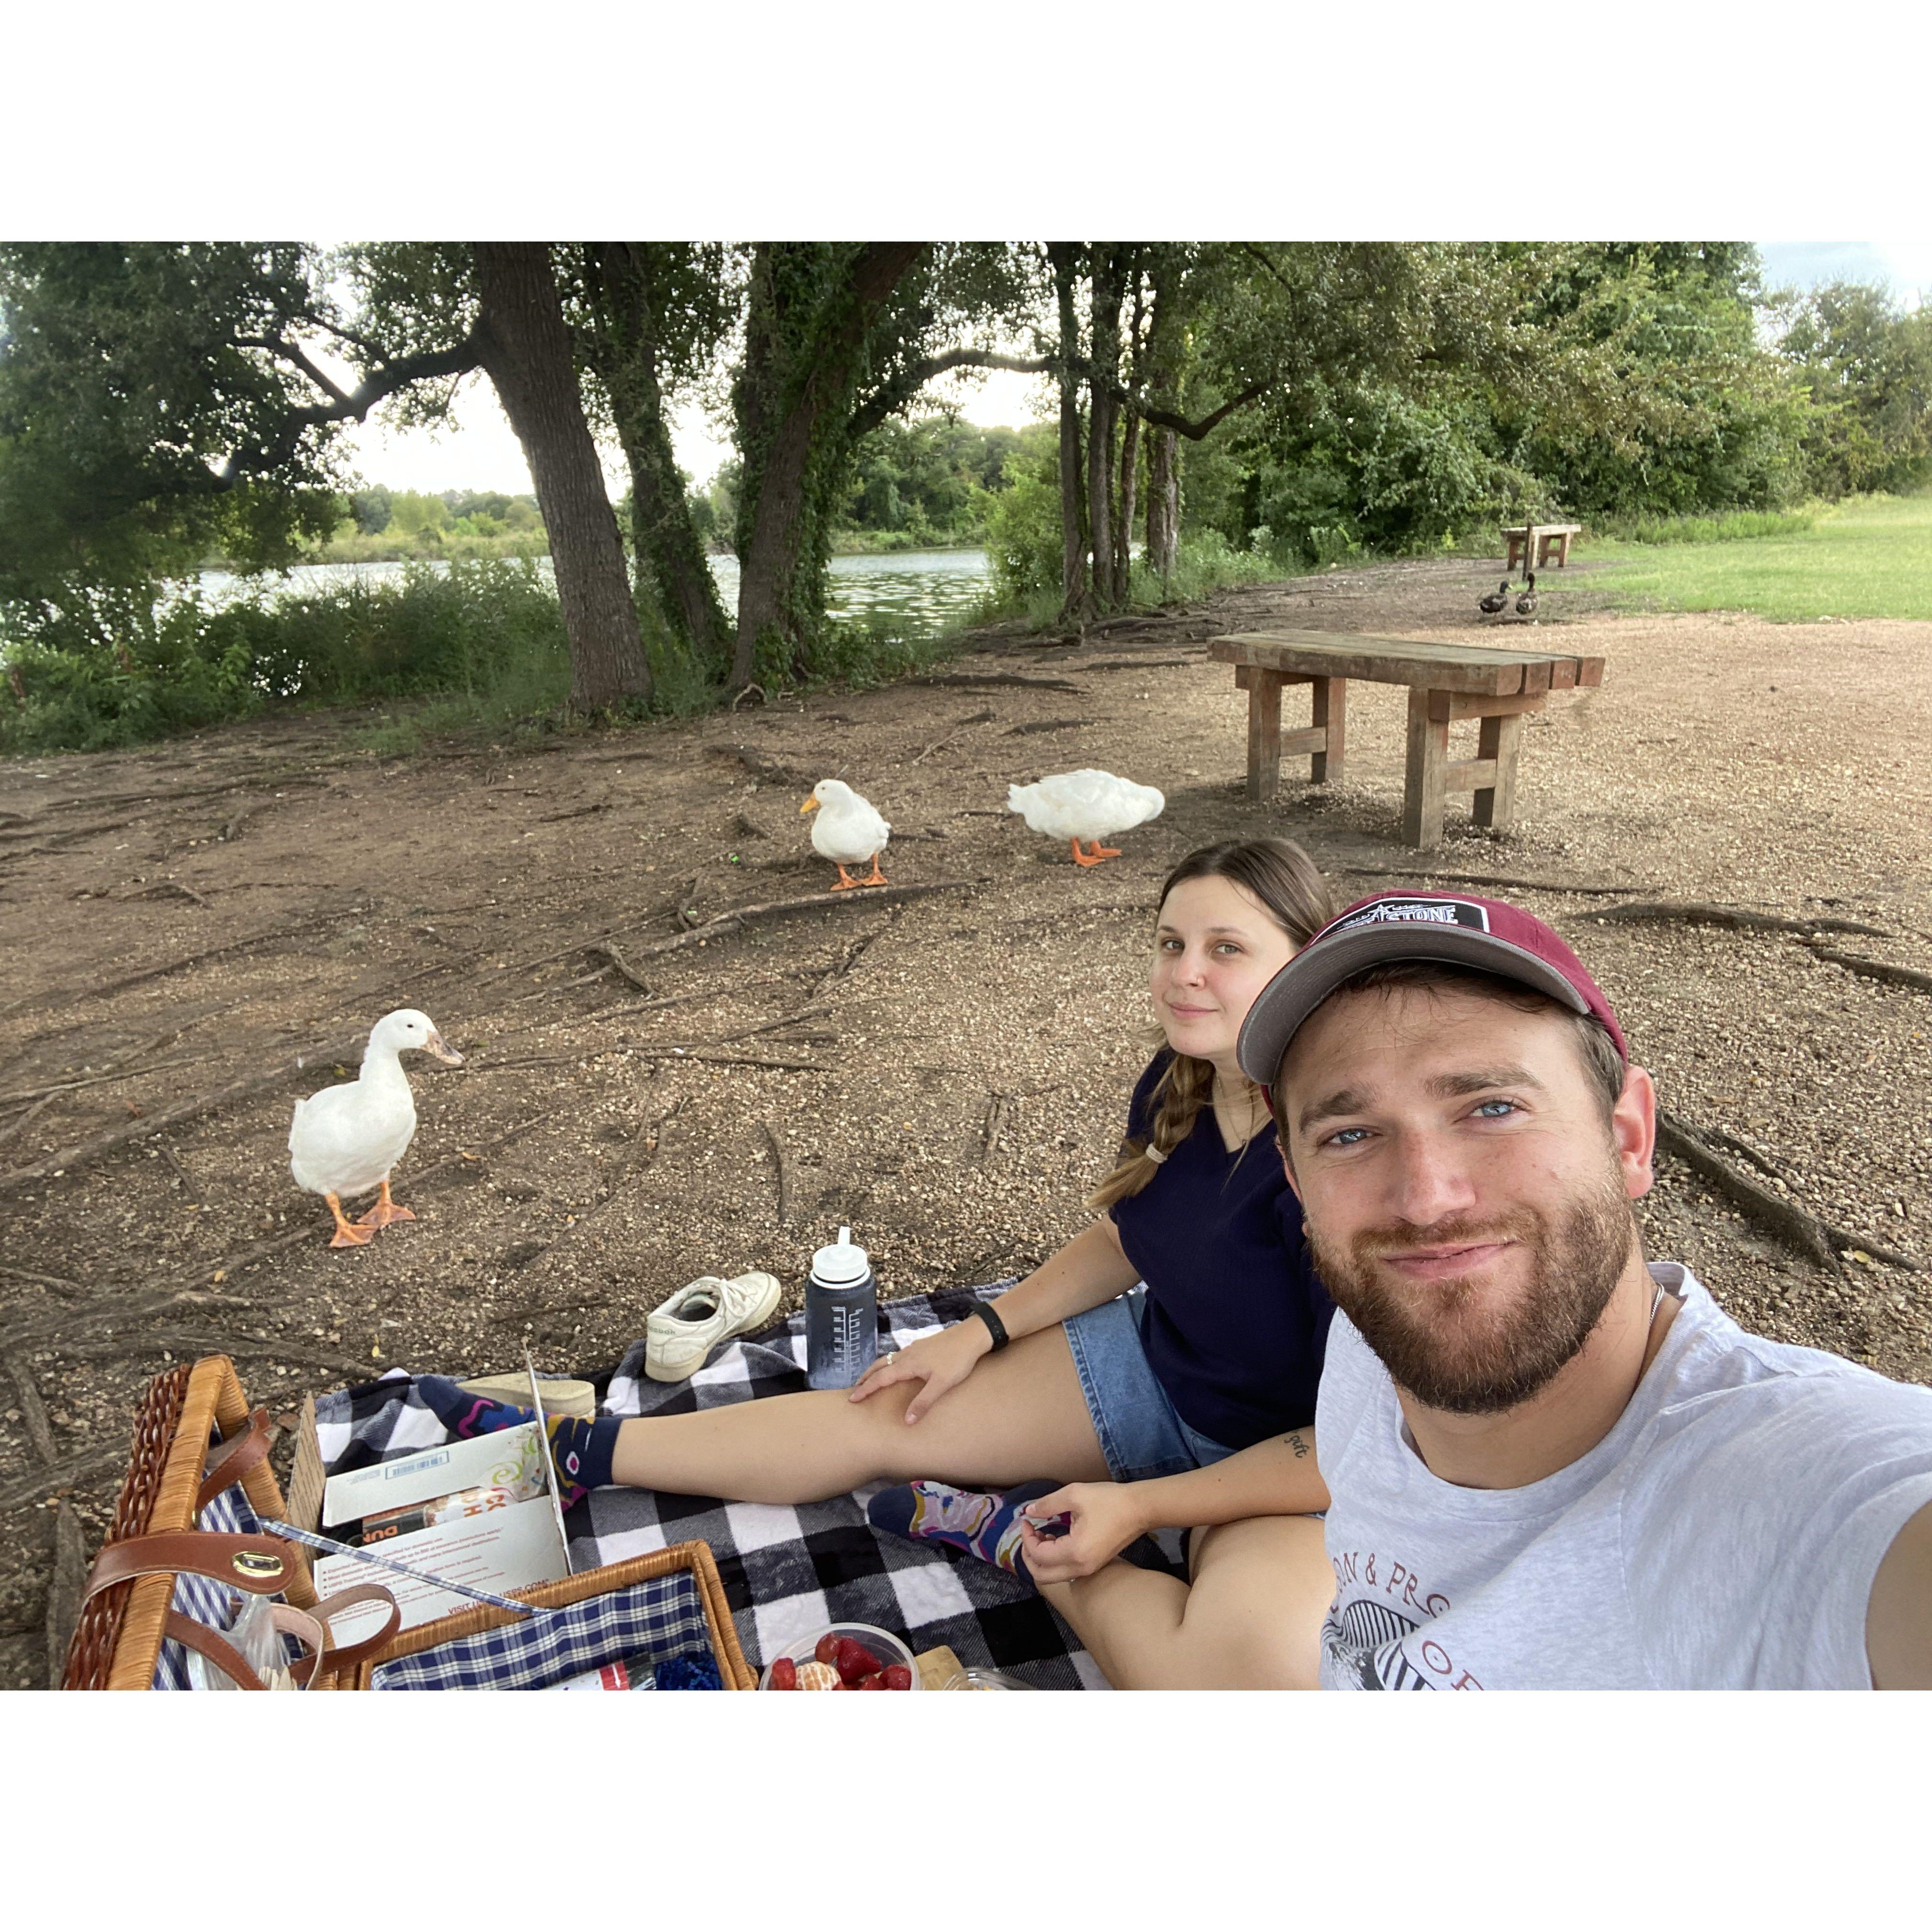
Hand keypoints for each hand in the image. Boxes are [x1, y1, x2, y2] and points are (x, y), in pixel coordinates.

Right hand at [847, 1316, 992, 1422]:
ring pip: (889, 1359)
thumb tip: (906, 1421)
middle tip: (855, 1388)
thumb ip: (923, 1402)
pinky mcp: (924, 1345)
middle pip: (880, 1365)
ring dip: (877, 1369)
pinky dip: (890, 1364)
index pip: (881, 1378)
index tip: (852, 1399)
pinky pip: (900, 1356)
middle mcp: (908, 1354)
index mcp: (908, 1364)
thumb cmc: (958, 1360)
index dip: (866, 1389)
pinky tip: (897, 1368)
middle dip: (866, 1377)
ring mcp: (915, 1348)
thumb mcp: (941, 1384)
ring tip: (872, 1379)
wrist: (972, 1336)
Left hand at [1014, 1481, 1150, 1584]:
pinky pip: (1066, 1570)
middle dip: (1029, 1556)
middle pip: (1042, 1576)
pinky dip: (1054, 1559)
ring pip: (1054, 1576)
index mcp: (1075, 1552)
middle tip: (1028, 1534)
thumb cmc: (1109, 1500)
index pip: (1039, 1555)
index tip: (1026, 1520)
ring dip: (1042, 1558)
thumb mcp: (1074, 1494)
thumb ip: (1047, 1504)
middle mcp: (1081, 1568)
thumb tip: (1028, 1512)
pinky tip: (1055, 1538)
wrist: (1140, 1509)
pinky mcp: (1094, 1565)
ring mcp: (1089, 1569)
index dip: (1026, 1537)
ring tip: (1042, 1533)